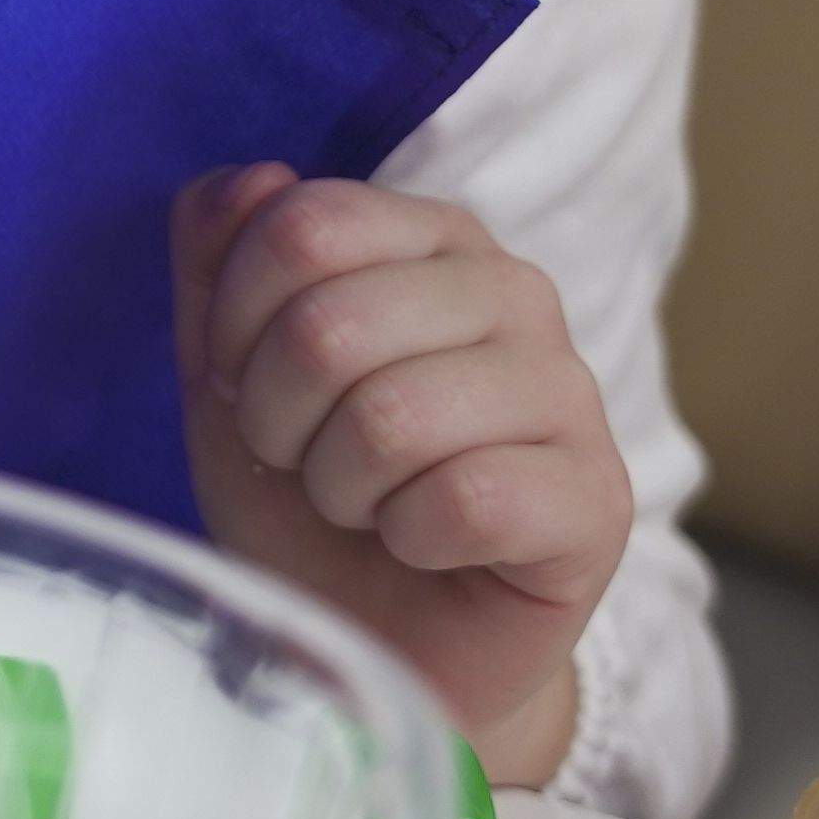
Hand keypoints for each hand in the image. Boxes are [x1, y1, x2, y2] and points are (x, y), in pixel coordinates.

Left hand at [170, 165, 625, 781]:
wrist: (373, 640)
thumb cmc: (307, 500)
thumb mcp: (229, 378)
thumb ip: (218, 267)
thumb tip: (249, 178)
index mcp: (429, 237)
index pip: (304, 226)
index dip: (236, 325)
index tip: (243, 386)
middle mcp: (514, 291)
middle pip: (331, 325)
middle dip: (278, 420)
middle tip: (303, 464)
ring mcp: (570, 391)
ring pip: (394, 416)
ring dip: (341, 486)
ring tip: (365, 506)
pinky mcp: (599, 498)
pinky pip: (466, 499)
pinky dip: (410, 539)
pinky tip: (425, 546)